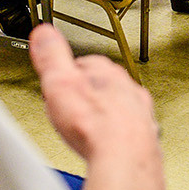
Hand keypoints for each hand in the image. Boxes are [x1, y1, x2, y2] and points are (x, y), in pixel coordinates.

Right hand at [30, 25, 160, 165]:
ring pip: (120, 105)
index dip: (70, 73)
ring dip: (105, 113)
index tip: (60, 79)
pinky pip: (130, 129)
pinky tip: (107, 143)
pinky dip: (118, 134)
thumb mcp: (60, 82)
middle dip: (89, 93)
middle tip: (71, 106)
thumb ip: (52, 56)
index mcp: (105, 71)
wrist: (124, 157)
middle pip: (104, 84)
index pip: (86, 62)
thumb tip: (44, 32)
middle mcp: (127, 88)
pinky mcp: (144, 135)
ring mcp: (138, 111)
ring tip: (86, 126)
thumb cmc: (93, 123)